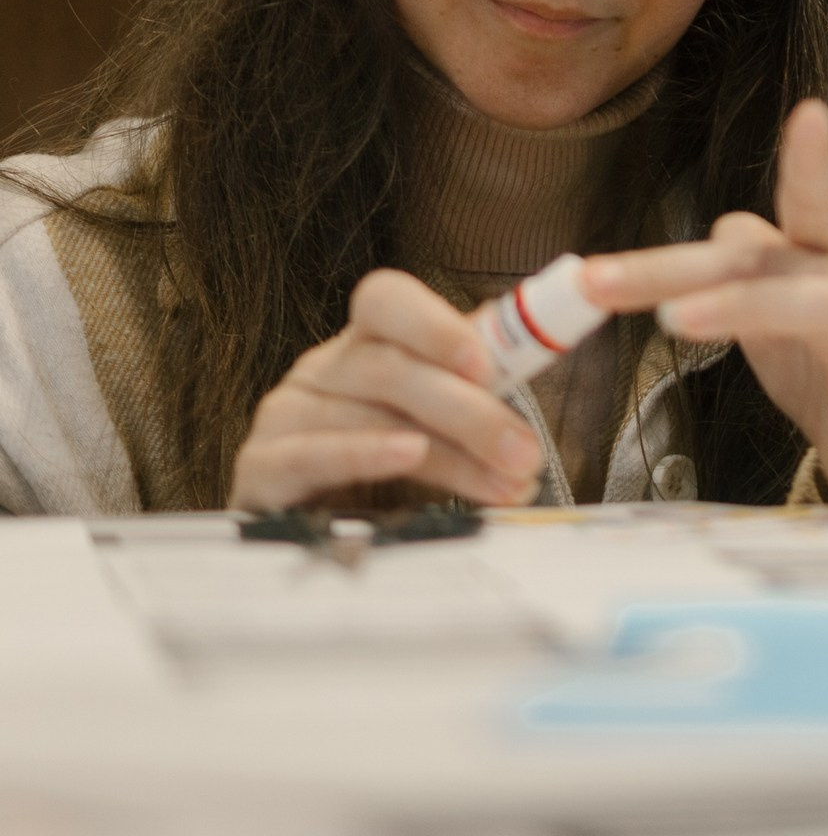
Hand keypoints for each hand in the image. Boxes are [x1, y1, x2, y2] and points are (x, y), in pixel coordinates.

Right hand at [230, 269, 544, 509]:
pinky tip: (406, 456)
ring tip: (505, 482)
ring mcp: (285, 415)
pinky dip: (362, 453)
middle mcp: (321, 370)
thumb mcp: (449, 420)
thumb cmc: (396, 467)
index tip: (487, 362)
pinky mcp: (261, 469)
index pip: (385, 300)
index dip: (434, 325)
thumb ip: (489, 381)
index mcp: (368, 343)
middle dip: (471, 410)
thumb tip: (559, 330)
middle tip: (527, 452)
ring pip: (366, 414)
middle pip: (390, 368)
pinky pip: (307, 453)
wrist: (322, 535)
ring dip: (446, 450)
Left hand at [579, 98, 827, 501]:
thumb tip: (664, 263)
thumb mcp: (774, 325)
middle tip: (597, 281)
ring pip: (806, 301)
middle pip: (760, 255)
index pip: (806, 195)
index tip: (811, 113)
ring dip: (738, 306)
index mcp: (825, 257)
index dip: (806, 157)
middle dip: (672, 266)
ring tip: (678, 321)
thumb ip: (733, 286)